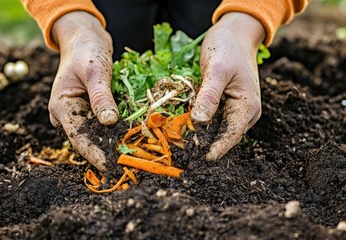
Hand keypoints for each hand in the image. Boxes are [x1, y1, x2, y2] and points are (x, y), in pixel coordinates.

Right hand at [49, 11, 117, 171]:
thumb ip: (101, 97)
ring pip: (98, 133)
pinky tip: (132, 137)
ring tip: (133, 155)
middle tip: (128, 164)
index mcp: (61, 107)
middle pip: (89, 139)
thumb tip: (110, 122)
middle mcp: (69, 115)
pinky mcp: (91, 110)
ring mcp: (80, 113)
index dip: (95, 154)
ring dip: (114, 142)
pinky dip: (117, 129)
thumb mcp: (95, 72)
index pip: (79, 138)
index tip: (111, 167)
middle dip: (108, 151)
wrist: (85, 39)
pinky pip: (104, 124)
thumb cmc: (86, 51)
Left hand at [191, 12, 264, 160]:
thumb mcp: (216, 70)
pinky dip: (201, 123)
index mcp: (247, 106)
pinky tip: (186, 126)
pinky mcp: (227, 105)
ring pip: (218, 129)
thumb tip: (199, 122)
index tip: (200, 160)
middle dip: (204, 143)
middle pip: (224, 135)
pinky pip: (214, 119)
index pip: (231, 135)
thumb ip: (209, 96)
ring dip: (201, 135)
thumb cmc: (228, 47)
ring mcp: (236, 109)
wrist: (236, 34)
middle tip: (182, 152)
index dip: (216, 149)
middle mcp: (245, 112)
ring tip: (181, 142)